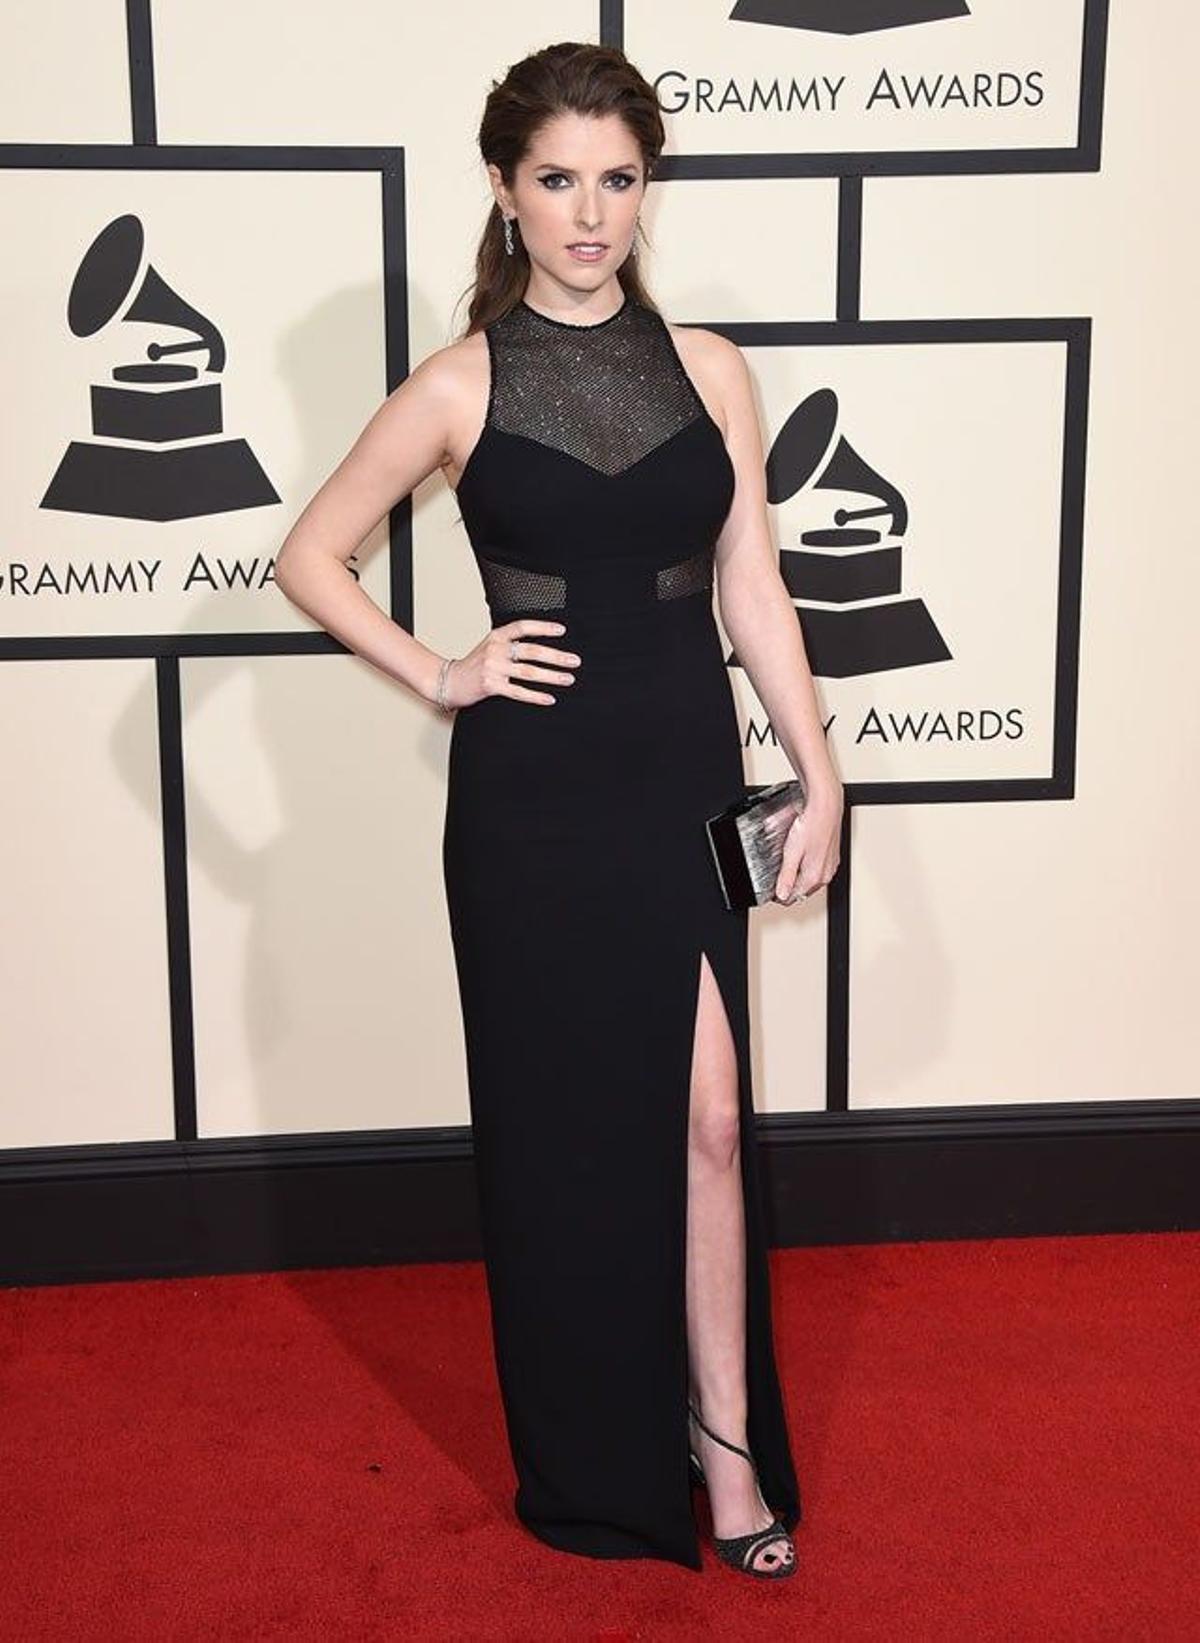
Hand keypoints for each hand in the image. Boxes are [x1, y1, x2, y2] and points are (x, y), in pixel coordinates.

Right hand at [441, 619, 580, 708]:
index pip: (523, 627)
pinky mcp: (490, 685)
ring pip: (528, 671)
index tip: (562, 631)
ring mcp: (493, 667)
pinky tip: (549, 698)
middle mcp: (495, 649)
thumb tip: (539, 647)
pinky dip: (536, 696)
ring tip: (568, 679)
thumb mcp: (489, 646)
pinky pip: (518, 691)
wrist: (449, 681)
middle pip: (531, 650)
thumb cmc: (473, 665)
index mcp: (496, 636)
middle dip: (556, 656)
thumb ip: (509, 643)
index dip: (543, 627)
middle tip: (574, 661)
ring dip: (551, 676)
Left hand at [773, 779, 842, 905]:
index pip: (794, 897)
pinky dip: (806, 865)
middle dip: (789, 886)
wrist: (826, 806)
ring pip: (810, 879)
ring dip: (798, 876)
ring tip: (786, 865)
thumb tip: (781, 895)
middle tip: (776, 878)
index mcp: (815, 876)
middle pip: (803, 890)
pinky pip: (815, 867)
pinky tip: (799, 854)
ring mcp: (830, 864)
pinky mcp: (831, 855)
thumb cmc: (811, 825)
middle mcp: (825, 873)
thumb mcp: (792, 853)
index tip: (771, 890)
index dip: (779, 896)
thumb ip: (786, 876)